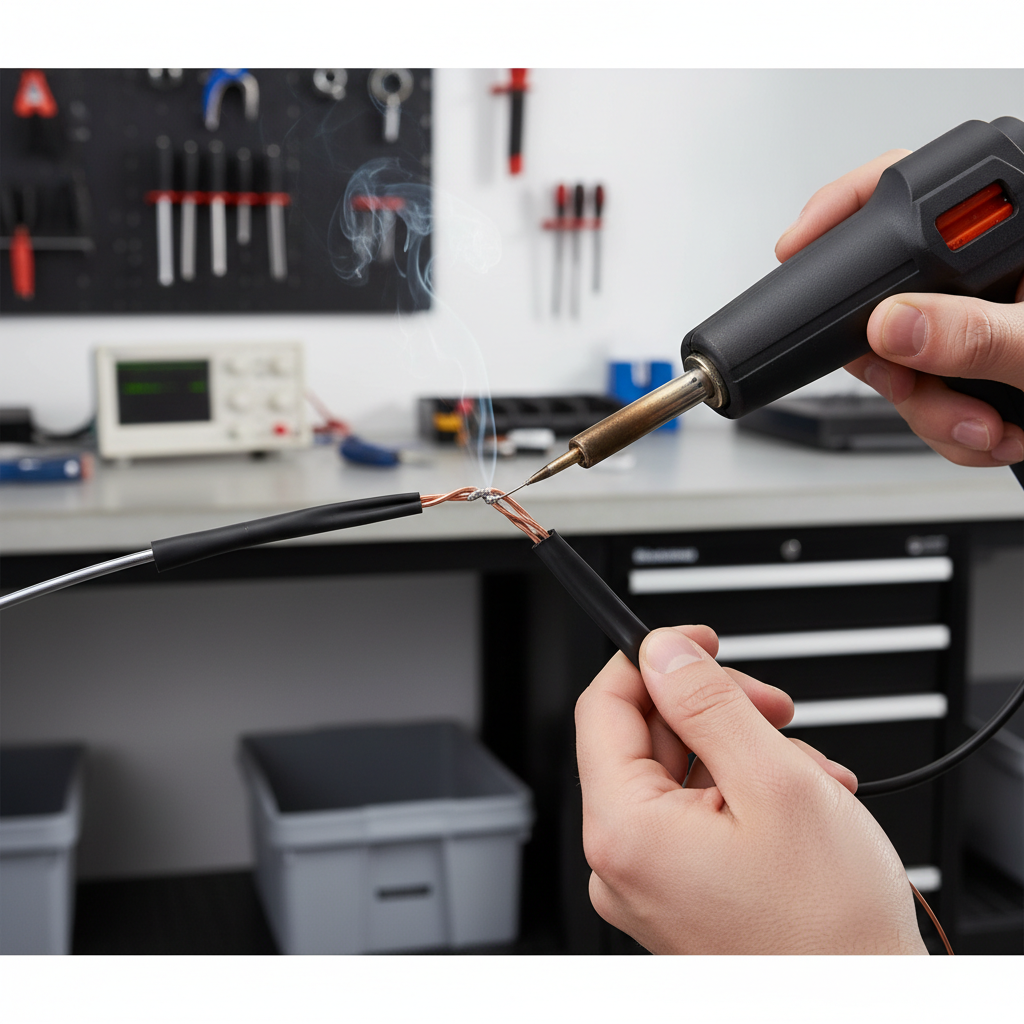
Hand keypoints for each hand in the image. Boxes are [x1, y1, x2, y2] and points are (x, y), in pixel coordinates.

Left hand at [575, 625, 925, 954]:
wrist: (865, 1010)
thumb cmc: (830, 927)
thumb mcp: (775, 782)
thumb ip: (708, 703)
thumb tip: (662, 652)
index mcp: (624, 831)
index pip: (603, 705)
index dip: (651, 659)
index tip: (698, 641)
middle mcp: (621, 863)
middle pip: (644, 738)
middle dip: (714, 712)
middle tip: (773, 711)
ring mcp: (647, 884)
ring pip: (678, 774)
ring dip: (742, 754)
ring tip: (806, 775)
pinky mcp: (677, 896)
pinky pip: (693, 817)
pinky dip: (743, 795)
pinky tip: (797, 804)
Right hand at [777, 151, 1023, 467]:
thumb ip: (978, 334)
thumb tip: (893, 323)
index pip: (914, 188)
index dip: (843, 211)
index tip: (797, 250)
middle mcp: (1006, 263)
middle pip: (896, 291)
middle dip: (900, 364)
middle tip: (915, 389)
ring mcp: (996, 314)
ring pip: (912, 355)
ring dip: (938, 411)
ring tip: (987, 430)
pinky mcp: (993, 360)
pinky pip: (939, 390)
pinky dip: (962, 427)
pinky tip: (1002, 431)